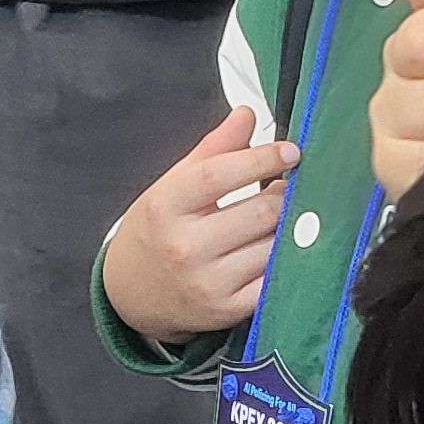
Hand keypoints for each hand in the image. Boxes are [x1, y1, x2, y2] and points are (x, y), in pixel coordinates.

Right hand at [101, 109, 299, 341]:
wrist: (132, 294)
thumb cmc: (156, 231)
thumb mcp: (171, 185)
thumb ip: (212, 149)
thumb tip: (247, 114)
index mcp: (166, 207)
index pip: (219, 175)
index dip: (261, 159)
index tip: (290, 151)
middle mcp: (184, 246)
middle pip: (259, 211)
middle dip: (285, 195)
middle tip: (291, 186)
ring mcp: (207, 282)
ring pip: (273, 245)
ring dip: (289, 226)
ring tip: (284, 215)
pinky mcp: (227, 309)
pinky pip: (275, 279)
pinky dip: (287, 259)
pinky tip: (282, 246)